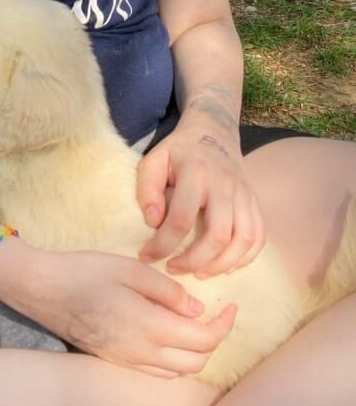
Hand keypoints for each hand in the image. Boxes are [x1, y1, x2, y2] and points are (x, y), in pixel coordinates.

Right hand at [18, 248, 235, 378]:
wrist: (42, 290)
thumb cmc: (84, 271)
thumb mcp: (129, 268)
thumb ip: (167, 290)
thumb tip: (197, 309)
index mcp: (149, 327)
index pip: (204, 340)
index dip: (225, 325)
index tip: (231, 304)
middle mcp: (142, 353)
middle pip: (196, 361)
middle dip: (214, 340)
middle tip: (217, 313)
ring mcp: (127, 361)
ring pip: (178, 370)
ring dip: (196, 352)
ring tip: (196, 323)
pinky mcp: (115, 361)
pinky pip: (158, 371)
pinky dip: (175, 359)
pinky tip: (170, 334)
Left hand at [137, 121, 264, 277]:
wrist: (213, 132)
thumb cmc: (179, 151)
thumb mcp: (155, 159)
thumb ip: (148, 188)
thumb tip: (153, 221)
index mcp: (196, 173)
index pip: (182, 219)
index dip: (163, 244)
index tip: (147, 256)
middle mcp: (225, 185)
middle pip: (218, 235)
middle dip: (194, 260)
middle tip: (173, 268)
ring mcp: (244, 194)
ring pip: (243, 239)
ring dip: (222, 264)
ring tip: (200, 273)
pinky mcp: (254, 202)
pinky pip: (259, 236)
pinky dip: (245, 258)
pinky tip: (225, 266)